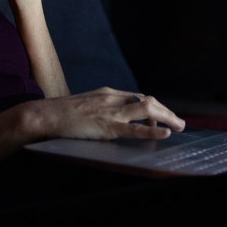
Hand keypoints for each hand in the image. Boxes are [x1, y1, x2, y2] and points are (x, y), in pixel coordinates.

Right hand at [26, 87, 185, 141]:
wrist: (46, 115)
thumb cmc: (61, 113)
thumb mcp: (84, 105)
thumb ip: (99, 108)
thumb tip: (106, 117)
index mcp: (107, 93)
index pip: (138, 97)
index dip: (154, 108)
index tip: (163, 116)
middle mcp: (113, 98)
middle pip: (148, 101)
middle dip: (166, 111)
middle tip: (180, 122)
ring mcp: (111, 112)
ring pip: (147, 110)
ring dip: (167, 117)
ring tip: (180, 126)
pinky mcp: (108, 126)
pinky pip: (136, 129)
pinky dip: (153, 130)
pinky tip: (166, 133)